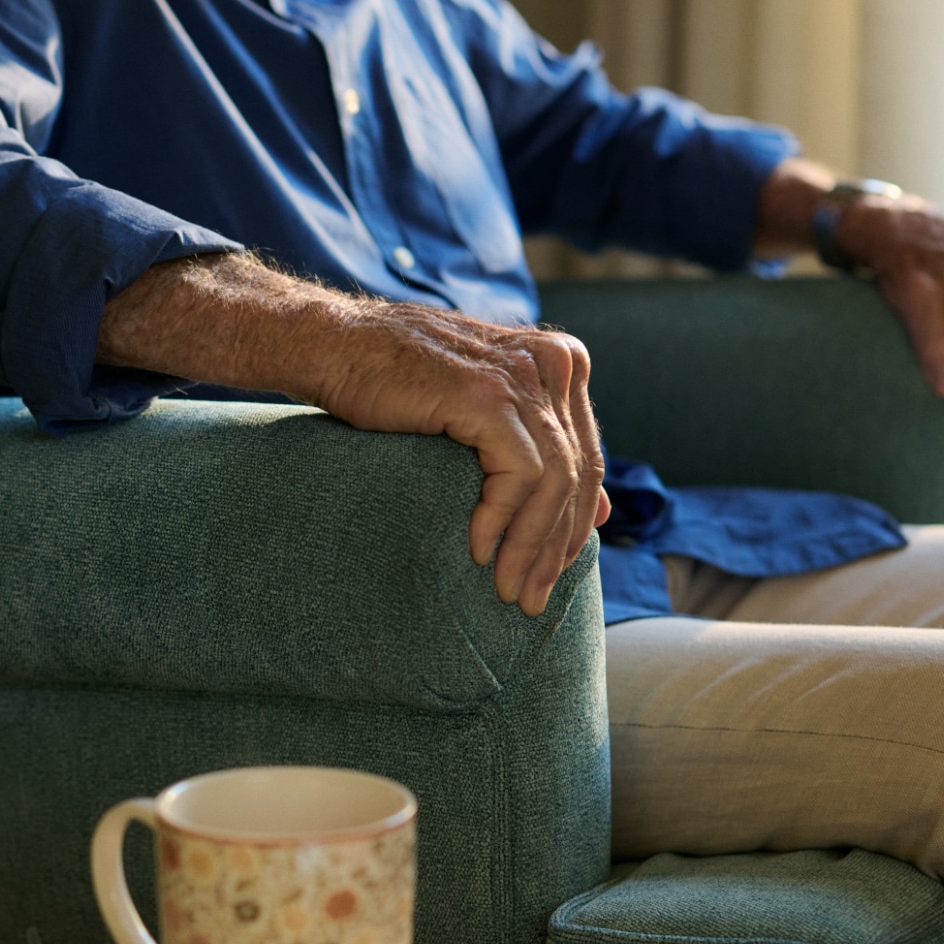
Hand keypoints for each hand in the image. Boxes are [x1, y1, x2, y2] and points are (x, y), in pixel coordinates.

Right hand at [307, 301, 609, 616]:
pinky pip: (517, 475)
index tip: (551, 574)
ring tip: (506, 587)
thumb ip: (543, 448)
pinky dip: (501, 521)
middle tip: (530, 598)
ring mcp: (521, 375)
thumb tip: (608, 512)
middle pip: (577, 474)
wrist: (335, 345)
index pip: (587, 458)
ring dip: (530, 546)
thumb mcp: (485, 408)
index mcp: (561, 361)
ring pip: (553, 482)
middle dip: (555, 546)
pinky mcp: (488, 395)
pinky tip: (478, 550)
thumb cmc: (399, 381)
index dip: (575, 524)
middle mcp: (552, 362)